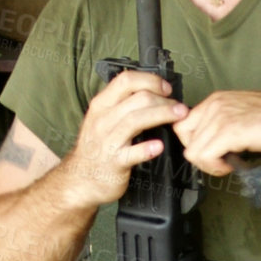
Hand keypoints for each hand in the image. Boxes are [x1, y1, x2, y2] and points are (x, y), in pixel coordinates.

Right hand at [60, 70, 183, 205]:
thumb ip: (121, 104)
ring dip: (162, 115)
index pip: (126, 80)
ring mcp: (108, 141)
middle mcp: (103, 120)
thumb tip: (150, 92)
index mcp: (101, 105)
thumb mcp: (102, 119)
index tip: (166, 88)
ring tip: (179, 116)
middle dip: (163, 99)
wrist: (81, 179)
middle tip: (179, 106)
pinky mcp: (115, 163)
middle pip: (137, 99)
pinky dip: (146, 149)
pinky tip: (159, 146)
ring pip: (137, 120)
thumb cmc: (96, 148)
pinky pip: (132, 153)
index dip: (150, 81)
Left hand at [174, 90, 260, 177]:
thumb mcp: (242, 114)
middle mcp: (215, 106)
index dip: (195, 143)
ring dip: (209, 164)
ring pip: (193, 151)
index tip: (210, 151)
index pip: (184, 124)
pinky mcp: (229, 132)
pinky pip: (205, 156)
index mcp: (216, 100)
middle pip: (185, 138)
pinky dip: (216, 167)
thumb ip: (222, 123)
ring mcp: (221, 118)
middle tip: (218, 160)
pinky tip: (231, 164)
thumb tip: (212, 143)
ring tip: (227, 162)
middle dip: (200, 155)